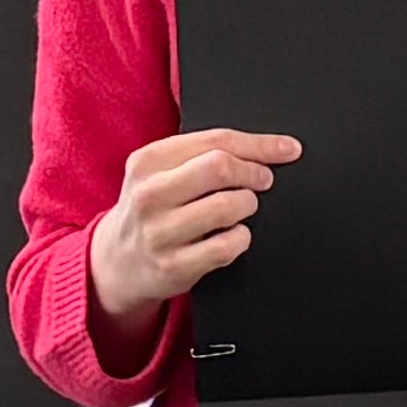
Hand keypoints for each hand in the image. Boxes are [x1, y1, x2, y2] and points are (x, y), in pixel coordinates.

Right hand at [87, 128, 302, 338]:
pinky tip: (233, 235)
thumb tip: (269, 148)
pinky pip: (227, 246)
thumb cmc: (153, 208)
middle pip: (221, 167)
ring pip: (228, 206)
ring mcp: (159, 232)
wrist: (117, 261)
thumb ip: (203, 153)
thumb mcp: (162, 171)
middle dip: (254, 173)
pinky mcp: (173, 266)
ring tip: (242, 208)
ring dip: (247, 205)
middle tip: (263, 181)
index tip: (288, 149)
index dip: (261, 144)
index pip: (216, 141)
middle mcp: (149, 194)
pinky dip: (241, 238)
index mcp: (148, 161)